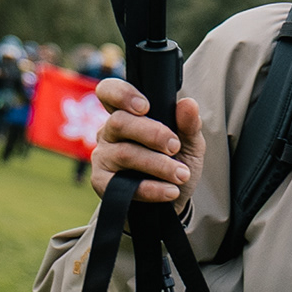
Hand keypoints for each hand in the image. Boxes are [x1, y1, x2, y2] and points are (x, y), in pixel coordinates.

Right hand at [88, 77, 205, 208]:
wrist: (172, 200)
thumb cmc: (176, 162)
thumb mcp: (189, 142)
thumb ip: (189, 124)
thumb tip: (188, 104)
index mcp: (127, 113)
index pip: (109, 91)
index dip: (122, 94)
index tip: (145, 107)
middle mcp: (109, 132)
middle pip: (119, 122)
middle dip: (152, 134)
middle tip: (175, 146)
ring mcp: (103, 157)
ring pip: (125, 154)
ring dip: (158, 164)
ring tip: (182, 174)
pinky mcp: (102, 183)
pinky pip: (121, 185)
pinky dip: (150, 189)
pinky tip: (170, 191)